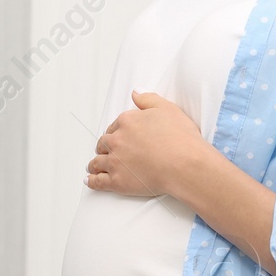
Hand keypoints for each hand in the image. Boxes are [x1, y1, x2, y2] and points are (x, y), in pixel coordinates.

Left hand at [85, 90, 203, 197]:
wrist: (185, 164)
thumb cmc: (180, 139)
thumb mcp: (167, 109)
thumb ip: (148, 99)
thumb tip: (135, 93)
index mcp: (127, 121)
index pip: (114, 126)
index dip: (115, 132)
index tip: (116, 136)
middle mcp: (117, 140)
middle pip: (104, 143)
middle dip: (104, 147)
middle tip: (104, 151)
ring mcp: (115, 161)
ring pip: (97, 162)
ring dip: (94, 164)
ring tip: (92, 167)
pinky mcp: (117, 181)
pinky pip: (98, 181)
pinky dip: (93, 181)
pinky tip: (90, 180)